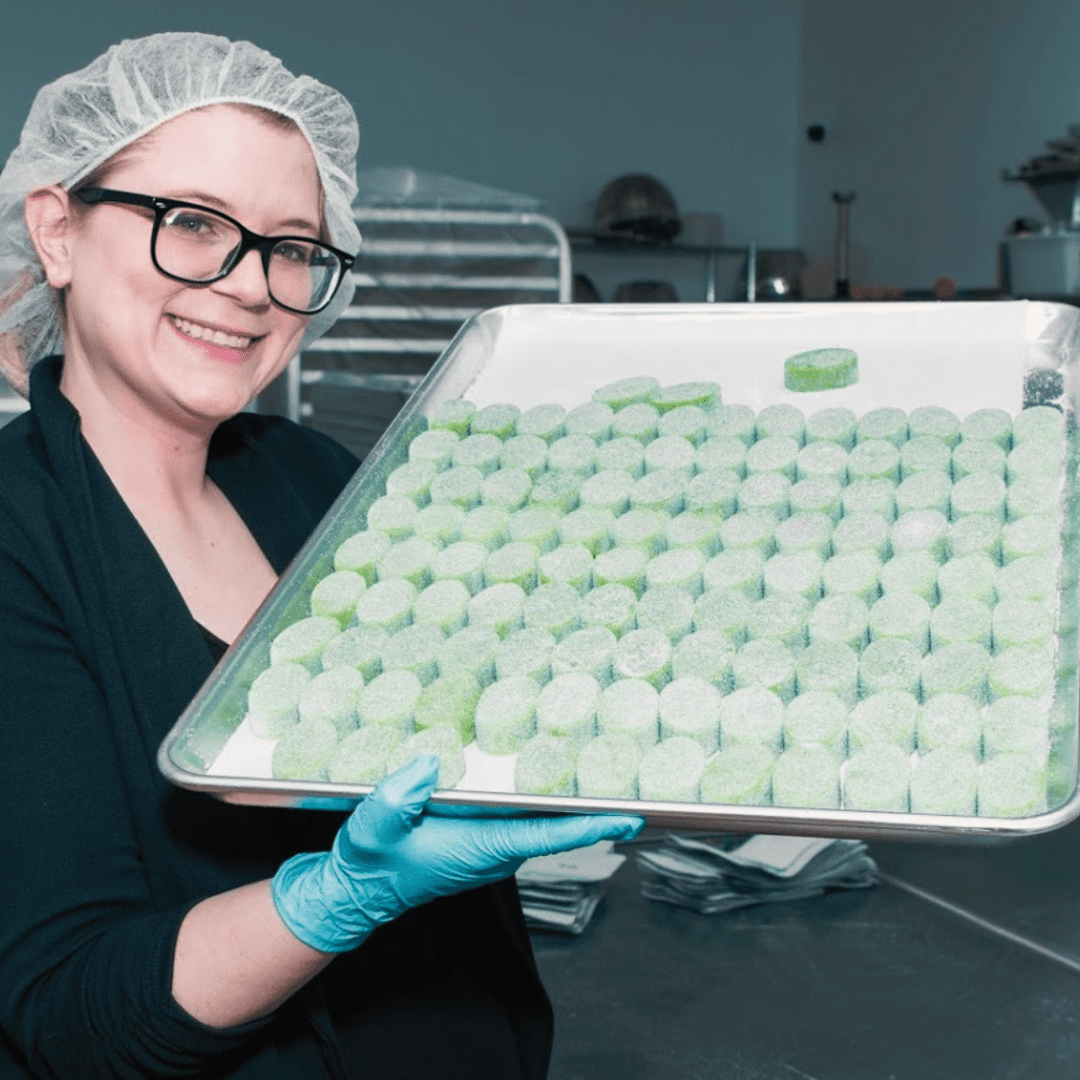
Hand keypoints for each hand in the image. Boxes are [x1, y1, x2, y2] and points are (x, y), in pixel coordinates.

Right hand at [271, 754, 643, 952]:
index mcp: (480, 847)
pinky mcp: (482, 842)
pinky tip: (555, 779)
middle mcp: (494, 851)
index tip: (627, 817)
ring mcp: (491, 849)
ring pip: (544, 824)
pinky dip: (548, 805)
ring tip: (608, 770)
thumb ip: (397, 796)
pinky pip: (527, 822)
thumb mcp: (374, 826)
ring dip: (574, 804)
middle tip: (635, 779)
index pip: (546, 834)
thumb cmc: (370, 862)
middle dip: (595, 808)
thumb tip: (428, 764)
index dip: (589, 825)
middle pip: (556, 827)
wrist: (358, 890)